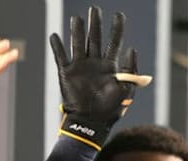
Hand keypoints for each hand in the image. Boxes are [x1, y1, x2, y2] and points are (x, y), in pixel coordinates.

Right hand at [50, 6, 148, 147]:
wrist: (92, 122)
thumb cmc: (111, 110)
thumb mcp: (126, 90)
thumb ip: (130, 71)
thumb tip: (132, 49)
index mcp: (110, 66)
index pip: (114, 42)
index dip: (117, 28)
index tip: (119, 15)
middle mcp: (94, 63)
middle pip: (95, 38)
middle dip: (95, 24)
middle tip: (95, 9)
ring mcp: (80, 67)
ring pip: (78, 43)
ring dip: (77, 31)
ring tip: (77, 19)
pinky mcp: (66, 73)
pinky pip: (61, 56)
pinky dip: (57, 46)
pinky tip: (55, 35)